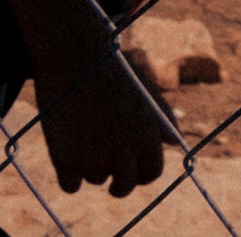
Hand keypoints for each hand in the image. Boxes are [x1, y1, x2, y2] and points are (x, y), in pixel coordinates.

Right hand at [36, 46, 182, 193]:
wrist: (75, 53)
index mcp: (149, 137)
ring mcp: (95, 159)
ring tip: (83, 134)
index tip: (131, 173)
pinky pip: (70, 186)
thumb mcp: (145, 91)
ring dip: (90, 166)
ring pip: (95, 179)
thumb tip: (175, 142)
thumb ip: (162, 120)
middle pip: (124, 186)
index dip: (141, 174)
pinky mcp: (66, 161)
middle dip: (117, 184)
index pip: (151, 173)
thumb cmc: (112, 68)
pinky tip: (65, 155)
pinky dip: (68, 175)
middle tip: (109, 177)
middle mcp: (125, 153)